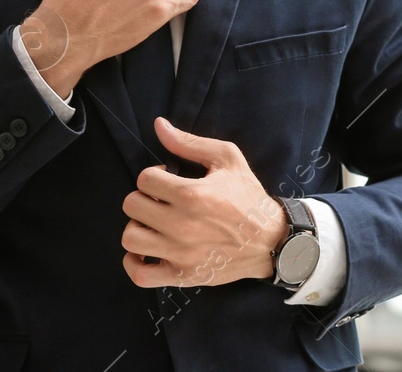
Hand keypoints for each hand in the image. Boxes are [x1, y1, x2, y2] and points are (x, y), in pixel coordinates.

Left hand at [120, 117, 288, 288]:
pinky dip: (134, 263)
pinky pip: (140, 275)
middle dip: (144, 197)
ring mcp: (180, 254)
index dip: (154, 174)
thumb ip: (189, 142)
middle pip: (132, 206)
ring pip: (130, 238)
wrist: (271, 240)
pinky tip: (146, 250)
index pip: (144, 179)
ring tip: (154, 223)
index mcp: (192, 194)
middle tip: (161, 200)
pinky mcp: (182, 276)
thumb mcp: (227, 158)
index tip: (168, 178)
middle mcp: (182, 226)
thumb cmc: (248, 197)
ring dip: (138, 226)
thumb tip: (158, 125)